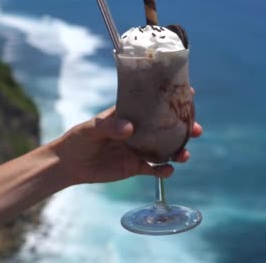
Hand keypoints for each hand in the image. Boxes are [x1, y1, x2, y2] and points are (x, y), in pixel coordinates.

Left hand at [49, 104, 201, 185]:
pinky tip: (169, 171)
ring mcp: (138, 149)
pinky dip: (163, 171)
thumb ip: (109, 127)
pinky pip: (154, 169)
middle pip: (166, 127)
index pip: (153, 103)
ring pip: (165, 149)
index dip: (171, 98)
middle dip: (184, 127)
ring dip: (178, 151)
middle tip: (196, 129)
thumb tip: (130, 128)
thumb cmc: (78, 139)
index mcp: (130, 114)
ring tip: (184, 155)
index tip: (190, 93)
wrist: (69, 164)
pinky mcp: (134, 167)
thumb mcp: (91, 129)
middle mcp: (138, 130)